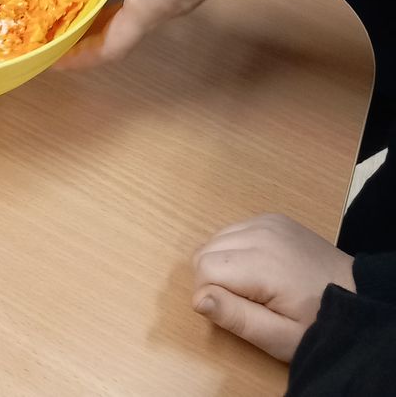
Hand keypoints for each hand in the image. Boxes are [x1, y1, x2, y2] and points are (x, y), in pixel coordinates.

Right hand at [192, 215, 354, 361]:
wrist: (357, 297)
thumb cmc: (317, 323)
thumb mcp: (279, 336)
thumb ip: (237, 318)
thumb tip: (197, 298)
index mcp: (261, 262)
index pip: (204, 270)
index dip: (211, 297)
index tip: (236, 313)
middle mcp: (259, 232)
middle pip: (205, 251)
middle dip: (213, 280)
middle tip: (244, 304)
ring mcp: (266, 221)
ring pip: (215, 238)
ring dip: (222, 264)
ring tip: (252, 288)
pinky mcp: (272, 218)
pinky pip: (233, 230)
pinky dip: (234, 250)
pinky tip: (258, 269)